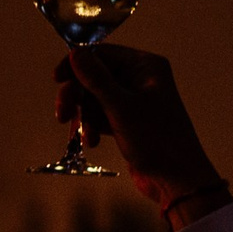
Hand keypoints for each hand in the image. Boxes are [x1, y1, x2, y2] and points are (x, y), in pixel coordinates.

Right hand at [52, 45, 227, 220]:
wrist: (176, 178)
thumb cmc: (157, 139)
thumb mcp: (121, 107)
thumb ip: (96, 79)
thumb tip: (75, 53)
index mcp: (145, 67)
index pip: (102, 54)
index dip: (77, 65)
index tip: (57, 80)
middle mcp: (139, 79)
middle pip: (94, 77)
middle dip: (76, 96)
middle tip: (62, 115)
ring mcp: (133, 101)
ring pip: (94, 99)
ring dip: (83, 116)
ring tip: (79, 135)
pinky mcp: (127, 121)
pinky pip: (100, 116)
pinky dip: (91, 127)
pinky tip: (90, 142)